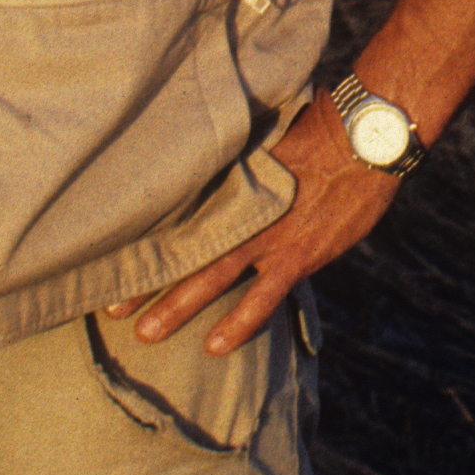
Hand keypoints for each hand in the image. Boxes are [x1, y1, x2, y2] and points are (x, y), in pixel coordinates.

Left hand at [131, 101, 405, 358]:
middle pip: (183, 247)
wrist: (365, 139)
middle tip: (109, 305)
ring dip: (176, 305)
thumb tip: (216, 146)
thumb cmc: (322, 128)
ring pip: (211, 277)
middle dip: (146, 278)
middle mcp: (242, 210)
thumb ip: (242, 154)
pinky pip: (262, 298)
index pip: (179, 212)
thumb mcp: (271, 135)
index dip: (146, 234)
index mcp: (232, 180)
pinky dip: (238, 322)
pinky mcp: (297, 256)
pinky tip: (214, 346)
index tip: (112, 250)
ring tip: (144, 334)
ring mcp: (268, 237)